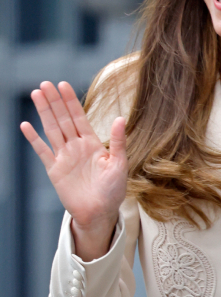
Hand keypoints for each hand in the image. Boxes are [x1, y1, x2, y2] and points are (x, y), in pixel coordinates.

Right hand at [20, 81, 127, 260]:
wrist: (100, 213)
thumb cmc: (113, 191)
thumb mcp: (119, 165)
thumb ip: (119, 142)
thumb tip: (120, 118)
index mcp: (93, 145)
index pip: (79, 118)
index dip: (71, 102)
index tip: (63, 85)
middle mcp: (76, 147)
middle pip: (63, 119)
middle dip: (54, 101)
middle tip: (45, 83)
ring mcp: (64, 157)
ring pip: (51, 130)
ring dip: (43, 113)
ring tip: (36, 94)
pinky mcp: (54, 170)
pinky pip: (42, 151)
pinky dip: (34, 139)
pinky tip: (25, 125)